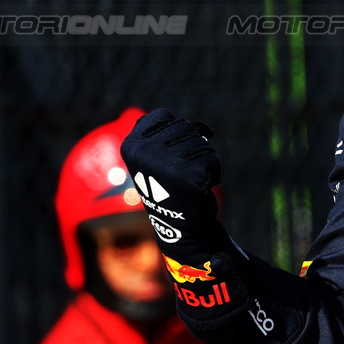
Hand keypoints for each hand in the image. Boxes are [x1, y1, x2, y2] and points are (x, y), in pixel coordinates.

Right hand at [119, 108, 225, 255]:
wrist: (178, 228)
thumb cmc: (169, 187)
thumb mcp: (153, 157)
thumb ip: (163, 134)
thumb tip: (201, 128)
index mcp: (131, 144)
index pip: (163, 115)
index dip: (173, 134)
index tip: (167, 157)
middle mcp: (144, 151)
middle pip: (185, 127)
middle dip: (191, 148)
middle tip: (179, 174)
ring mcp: (166, 164)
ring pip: (201, 144)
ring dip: (202, 162)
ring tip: (188, 182)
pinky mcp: (189, 176)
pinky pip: (212, 161)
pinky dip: (212, 174)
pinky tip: (198, 190)